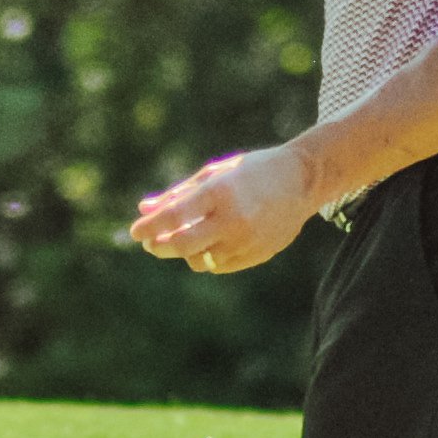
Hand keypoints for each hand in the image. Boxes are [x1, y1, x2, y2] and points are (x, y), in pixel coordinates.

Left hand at [129, 143, 321, 273]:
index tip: (135, 231)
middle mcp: (234, 219)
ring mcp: (247, 240)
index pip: (174, 216)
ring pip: (200, 260)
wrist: (302, 181)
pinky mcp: (257, 255)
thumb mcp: (214, 174)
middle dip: (160, 246)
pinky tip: (208, 244)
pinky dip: (208, 257)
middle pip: (182, 245)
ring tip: (183, 239)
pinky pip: (220, 265)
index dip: (149, 227)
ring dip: (185, 252)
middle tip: (150, 244)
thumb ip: (178, 193)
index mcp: (220, 192)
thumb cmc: (252, 171)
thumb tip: (143, 209)